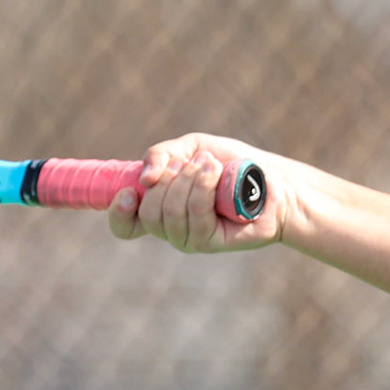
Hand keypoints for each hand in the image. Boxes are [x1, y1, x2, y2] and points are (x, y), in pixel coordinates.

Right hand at [105, 132, 285, 253]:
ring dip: (189, 179)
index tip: (129, 192)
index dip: (119, 213)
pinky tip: (216, 173)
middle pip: (148, 213)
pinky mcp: (211, 242)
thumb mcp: (191, 148)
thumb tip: (144, 178)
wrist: (270, 178)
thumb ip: (161, 155)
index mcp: (159, 208)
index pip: (125, 225)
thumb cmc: (231, 164)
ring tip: (211, 164)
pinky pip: (195, 215)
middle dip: (168, 179)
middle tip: (192, 161)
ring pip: (170, 213)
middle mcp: (170, 228)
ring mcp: (190, 238)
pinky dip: (203, 187)